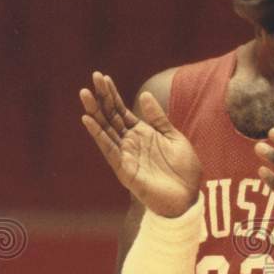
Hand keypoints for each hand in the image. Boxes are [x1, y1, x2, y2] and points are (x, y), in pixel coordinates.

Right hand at [79, 71, 201, 216]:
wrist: (188, 196)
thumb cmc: (183, 170)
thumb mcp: (173, 137)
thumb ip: (158, 118)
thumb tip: (144, 95)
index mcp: (141, 133)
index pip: (120, 110)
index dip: (111, 94)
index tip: (102, 76)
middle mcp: (130, 142)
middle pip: (110, 116)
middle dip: (101, 98)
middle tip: (92, 78)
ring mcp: (125, 155)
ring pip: (105, 130)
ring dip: (94, 112)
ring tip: (85, 94)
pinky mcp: (124, 169)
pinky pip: (109, 150)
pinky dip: (98, 135)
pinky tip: (88, 120)